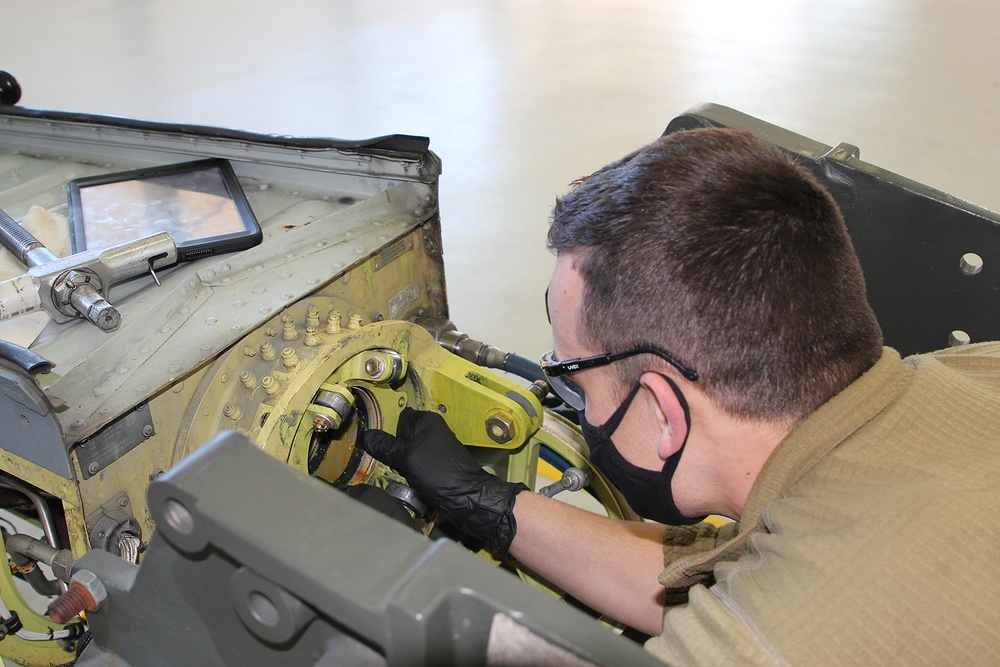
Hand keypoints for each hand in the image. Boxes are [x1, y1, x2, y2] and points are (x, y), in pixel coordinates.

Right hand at [358, 407, 528, 558]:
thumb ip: (386, 446)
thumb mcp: (407, 458)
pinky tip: (401, 484)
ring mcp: (433, 452)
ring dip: (397, 466)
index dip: (387, 431)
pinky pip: (412, 468)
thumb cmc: (439, 472)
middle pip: (400, 439)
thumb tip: (365, 435)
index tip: (374, 445)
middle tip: (379, 464)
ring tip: (389, 476)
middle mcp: (431, 433)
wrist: (466, 499)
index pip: (398, 419)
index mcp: (427, 422)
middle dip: (390, 451)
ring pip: (405, 456)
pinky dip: (406, 476)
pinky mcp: (433, 469)